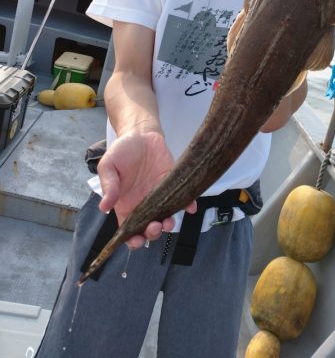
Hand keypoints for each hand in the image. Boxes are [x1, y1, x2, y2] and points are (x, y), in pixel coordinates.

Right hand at [97, 131, 195, 247]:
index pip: (129, 231)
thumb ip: (108, 185)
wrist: (141, 134)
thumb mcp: (108, 165)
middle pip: (149, 229)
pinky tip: (189, 206)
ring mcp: (159, 197)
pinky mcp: (173, 185)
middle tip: (154, 226)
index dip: (133, 240)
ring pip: (166, 218)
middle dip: (152, 233)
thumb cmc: (122, 151)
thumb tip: (104, 207)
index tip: (136, 240)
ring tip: (168, 221)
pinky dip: (188, 205)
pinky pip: (183, 200)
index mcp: (125, 205)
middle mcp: (143, 205)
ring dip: (169, 224)